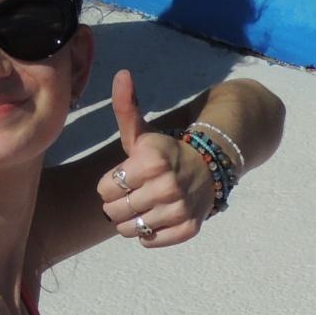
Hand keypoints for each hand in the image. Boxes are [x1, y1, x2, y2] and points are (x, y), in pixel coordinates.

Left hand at [93, 70, 215, 247]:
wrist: (210, 167)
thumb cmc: (166, 151)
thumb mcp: (144, 132)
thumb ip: (126, 106)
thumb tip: (121, 73)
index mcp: (151, 162)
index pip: (105, 189)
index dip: (110, 184)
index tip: (126, 178)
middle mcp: (167, 187)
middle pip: (114, 211)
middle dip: (117, 205)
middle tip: (132, 195)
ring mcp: (179, 210)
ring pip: (129, 229)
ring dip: (130, 221)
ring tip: (143, 207)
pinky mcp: (188, 229)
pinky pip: (150, 241)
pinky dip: (148, 234)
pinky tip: (157, 218)